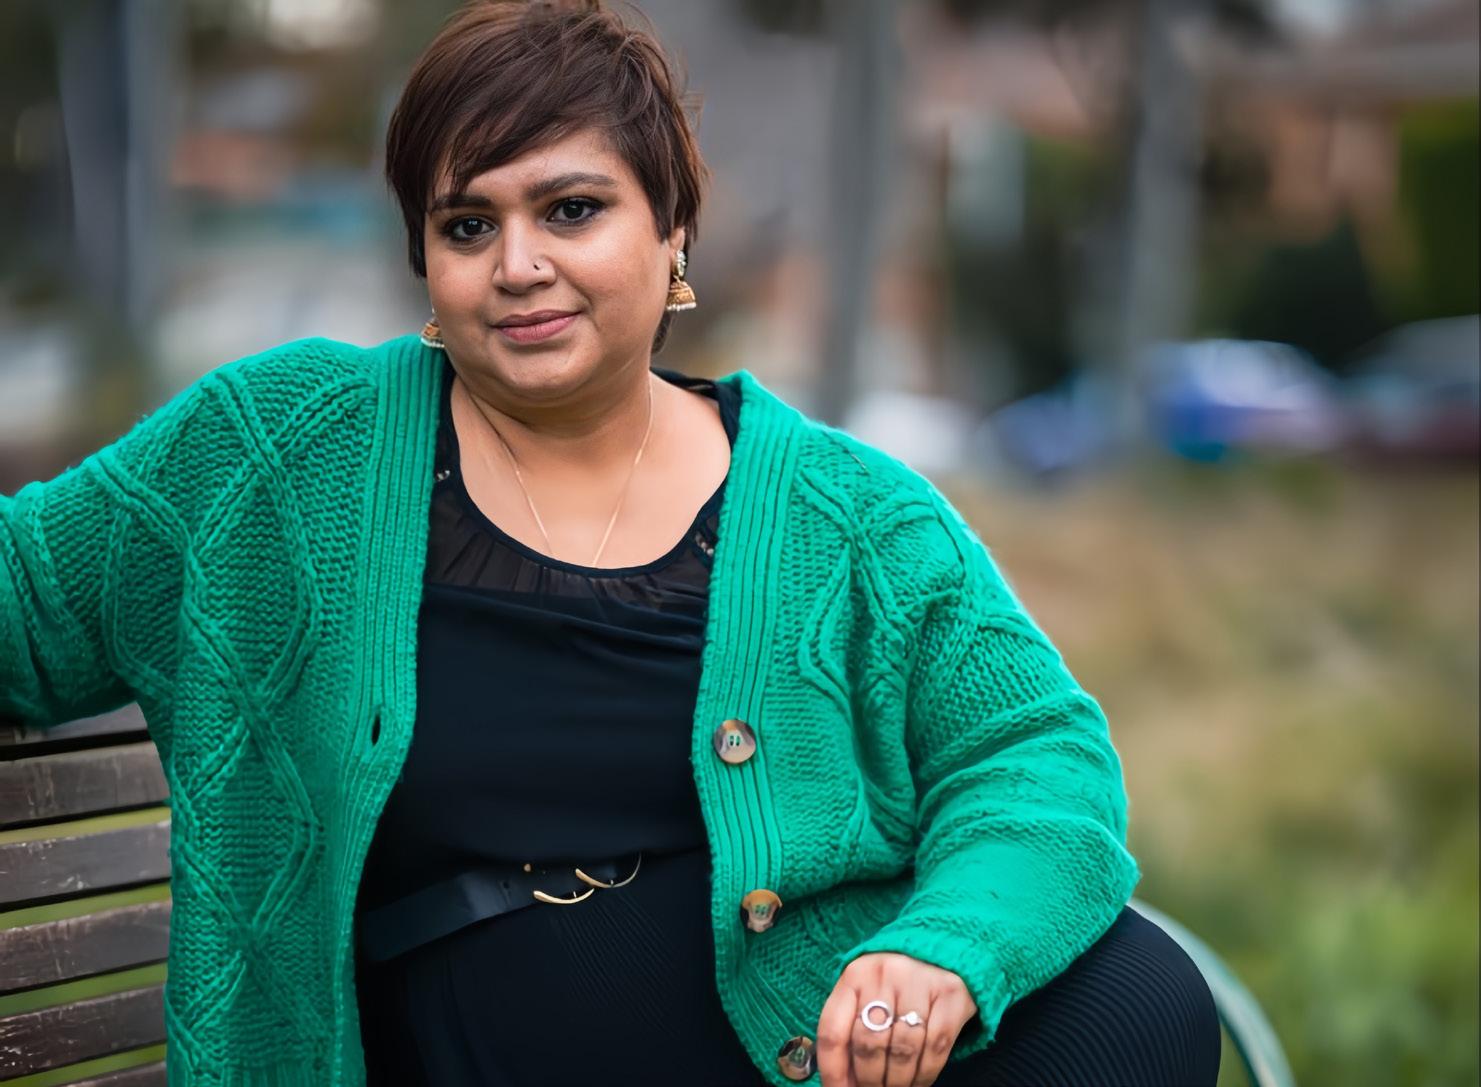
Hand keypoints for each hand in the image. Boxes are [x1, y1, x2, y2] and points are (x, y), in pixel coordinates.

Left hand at [816, 952, 978, 1086]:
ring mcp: (919, 981)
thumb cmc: (895, 984)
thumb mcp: (864, 996)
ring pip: (902, 1051)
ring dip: (898, 1081)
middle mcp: (884, 973)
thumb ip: (850, 1032)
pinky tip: (919, 1081)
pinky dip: (925, 1074)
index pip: (833, 1031)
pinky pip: (935, 1048)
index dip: (833, 1071)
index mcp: (854, 975)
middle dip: (870, 1080)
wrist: (942, 951)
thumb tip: (844, 1083)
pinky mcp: (951, 993)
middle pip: (868, 1044)